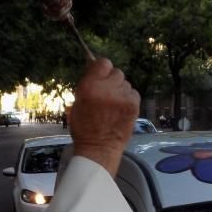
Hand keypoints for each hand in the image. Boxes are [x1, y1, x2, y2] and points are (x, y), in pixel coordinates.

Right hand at [69, 58, 138, 175]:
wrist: (99, 148)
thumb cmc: (84, 127)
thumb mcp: (77, 102)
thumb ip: (88, 83)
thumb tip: (96, 67)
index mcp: (90, 87)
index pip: (103, 62)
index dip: (102, 69)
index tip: (100, 76)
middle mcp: (107, 89)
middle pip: (116, 72)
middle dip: (111, 81)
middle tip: (106, 94)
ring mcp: (122, 97)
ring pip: (125, 83)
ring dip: (120, 90)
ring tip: (113, 105)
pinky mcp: (133, 105)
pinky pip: (133, 93)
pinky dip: (128, 98)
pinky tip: (121, 109)